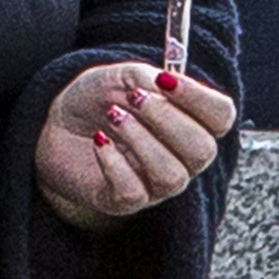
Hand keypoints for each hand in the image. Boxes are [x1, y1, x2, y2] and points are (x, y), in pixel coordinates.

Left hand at [35, 62, 235, 230]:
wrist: (57, 125)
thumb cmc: (100, 99)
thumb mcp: (125, 76)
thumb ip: (153, 77)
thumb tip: (171, 80)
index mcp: (194, 122)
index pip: (221, 116)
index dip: (200, 98)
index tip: (166, 80)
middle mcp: (184, 157)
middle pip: (203, 150)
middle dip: (167, 120)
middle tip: (135, 98)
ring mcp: (157, 184)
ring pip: (172, 175)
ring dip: (141, 141)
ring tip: (114, 117)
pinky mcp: (125, 202)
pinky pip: (133, 192)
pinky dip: (114, 163)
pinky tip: (99, 141)